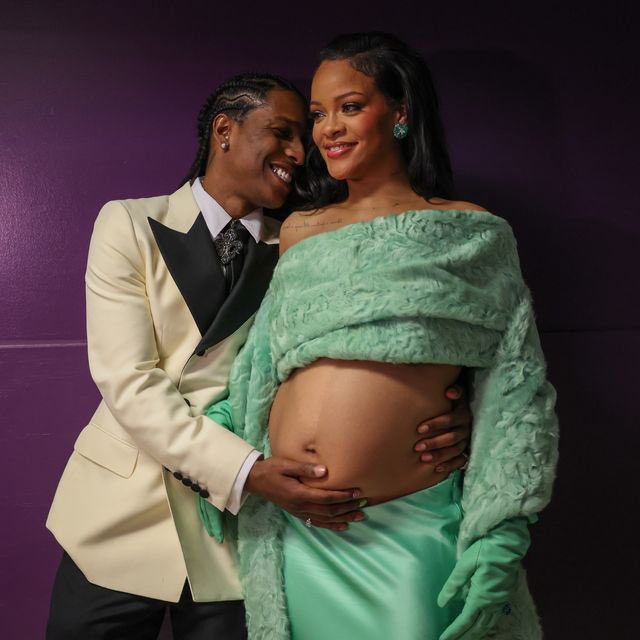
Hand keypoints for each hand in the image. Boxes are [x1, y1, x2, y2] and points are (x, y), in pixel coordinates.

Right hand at [245, 456, 365, 530]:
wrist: (256, 480)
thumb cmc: (271, 469)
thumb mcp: (285, 464)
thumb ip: (304, 469)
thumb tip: (324, 470)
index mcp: (298, 493)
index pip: (326, 497)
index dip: (343, 496)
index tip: (357, 492)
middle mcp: (300, 506)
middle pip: (329, 510)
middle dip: (348, 508)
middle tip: (364, 503)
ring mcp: (299, 512)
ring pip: (325, 519)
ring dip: (344, 518)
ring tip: (360, 516)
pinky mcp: (298, 514)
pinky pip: (317, 523)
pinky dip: (331, 526)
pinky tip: (343, 526)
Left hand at [414, 385, 471, 470]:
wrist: (462, 411)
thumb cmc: (452, 401)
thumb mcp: (456, 393)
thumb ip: (455, 391)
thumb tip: (449, 392)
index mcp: (463, 414)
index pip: (450, 420)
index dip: (436, 424)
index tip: (419, 429)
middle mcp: (467, 428)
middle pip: (451, 437)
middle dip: (434, 442)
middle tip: (417, 447)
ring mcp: (467, 441)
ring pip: (454, 451)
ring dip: (439, 455)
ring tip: (423, 459)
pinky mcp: (466, 451)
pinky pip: (460, 461)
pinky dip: (449, 466)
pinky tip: (436, 469)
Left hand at [437, 518, 530, 639]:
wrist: (508, 543)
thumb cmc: (485, 550)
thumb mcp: (464, 564)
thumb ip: (453, 584)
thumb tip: (441, 602)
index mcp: (481, 596)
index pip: (465, 620)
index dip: (454, 632)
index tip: (443, 639)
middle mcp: (493, 603)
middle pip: (477, 627)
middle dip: (464, 636)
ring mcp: (501, 600)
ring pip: (487, 624)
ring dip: (475, 633)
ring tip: (464, 637)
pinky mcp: (505, 595)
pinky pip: (494, 616)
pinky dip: (485, 624)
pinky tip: (479, 624)